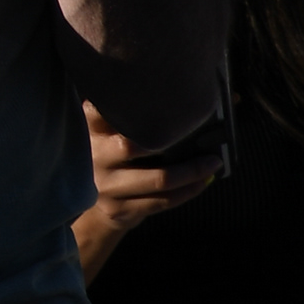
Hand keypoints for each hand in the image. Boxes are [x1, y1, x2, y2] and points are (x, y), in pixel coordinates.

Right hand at [84, 101, 221, 234]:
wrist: (92, 205)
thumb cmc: (112, 158)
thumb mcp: (109, 131)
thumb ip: (129, 111)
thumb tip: (200, 95)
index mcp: (91, 130)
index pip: (100, 110)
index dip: (121, 103)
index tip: (153, 95)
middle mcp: (95, 156)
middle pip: (135, 146)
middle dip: (176, 143)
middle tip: (206, 138)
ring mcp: (106, 185)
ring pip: (159, 179)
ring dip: (192, 173)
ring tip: (212, 164)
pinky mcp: (120, 208)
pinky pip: (163, 201)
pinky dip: (188, 191)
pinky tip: (200, 182)